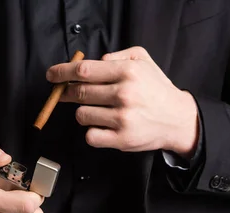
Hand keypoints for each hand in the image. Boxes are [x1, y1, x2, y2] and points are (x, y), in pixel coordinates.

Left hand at [47, 46, 199, 158]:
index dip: (62, 72)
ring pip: (82, 115)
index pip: (83, 70)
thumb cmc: (157, 90)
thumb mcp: (143, 61)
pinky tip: (103, 127)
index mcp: (127, 72)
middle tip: (64, 94)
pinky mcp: (121, 140)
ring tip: (98, 111)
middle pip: (79, 93)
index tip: (51, 75)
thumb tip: (95, 61)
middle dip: (66, 93)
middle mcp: (124, 94)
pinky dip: (92, 132)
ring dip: (84, 112)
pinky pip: (90, 136)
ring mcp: (122, 119)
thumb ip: (118, 56)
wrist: (178, 119)